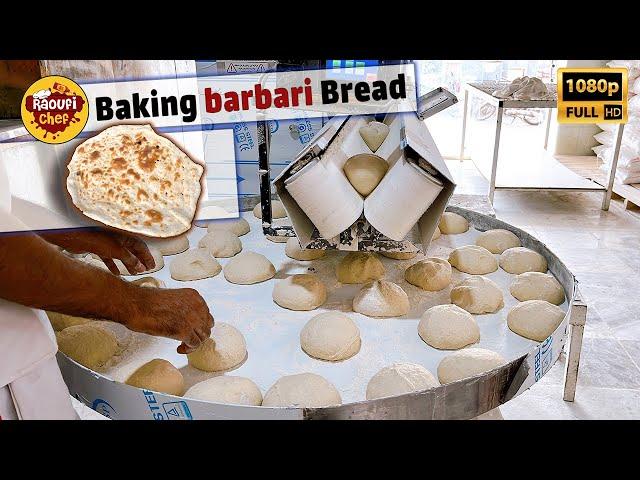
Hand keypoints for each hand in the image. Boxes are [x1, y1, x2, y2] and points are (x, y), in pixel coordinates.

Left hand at [40, 229, 154, 274]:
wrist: (73, 236)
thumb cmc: (95, 237)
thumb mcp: (116, 250)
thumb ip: (129, 259)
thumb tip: (139, 266)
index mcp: (124, 235)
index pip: (140, 247)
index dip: (147, 257)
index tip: (152, 266)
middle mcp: (117, 238)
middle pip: (132, 251)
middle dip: (139, 261)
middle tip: (145, 270)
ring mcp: (107, 243)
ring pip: (121, 255)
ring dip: (127, 264)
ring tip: (133, 273)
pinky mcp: (98, 248)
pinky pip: (109, 258)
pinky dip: (113, 265)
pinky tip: (115, 273)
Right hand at [123, 286, 213, 353]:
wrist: (136, 305)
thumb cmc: (147, 302)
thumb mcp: (172, 299)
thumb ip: (183, 307)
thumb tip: (187, 320)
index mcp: (194, 296)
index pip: (205, 314)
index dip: (198, 324)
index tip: (190, 330)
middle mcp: (197, 306)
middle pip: (206, 326)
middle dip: (198, 334)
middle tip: (187, 340)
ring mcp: (192, 318)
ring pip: (203, 336)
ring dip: (193, 343)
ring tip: (182, 345)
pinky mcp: (185, 331)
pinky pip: (195, 344)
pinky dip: (188, 349)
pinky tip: (179, 348)